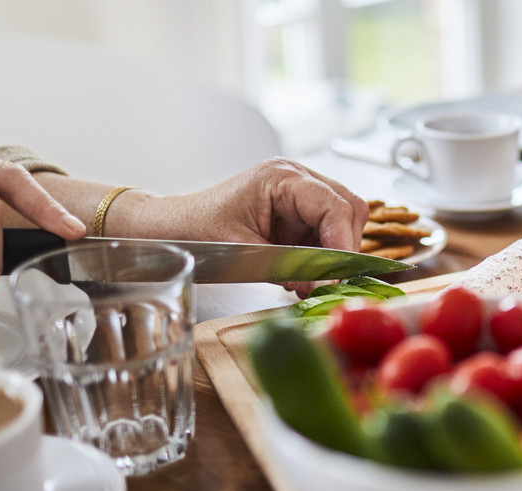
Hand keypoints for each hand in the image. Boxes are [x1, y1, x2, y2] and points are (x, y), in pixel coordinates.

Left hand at [129, 158, 368, 295]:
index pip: (334, 205)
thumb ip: (289, 265)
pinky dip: (321, 256)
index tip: (340, 273)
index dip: (343, 241)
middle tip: (327, 278)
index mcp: (282, 177)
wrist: (173, 229)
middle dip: (343, 247)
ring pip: (343, 221)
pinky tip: (301, 273)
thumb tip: (324, 282)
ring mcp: (299, 194)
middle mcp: (296, 178)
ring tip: (308, 278)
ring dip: (332, 253)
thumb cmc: (197, 231)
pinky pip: (325, 232)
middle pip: (348, 209)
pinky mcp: (296, 212)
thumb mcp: (244, 251)